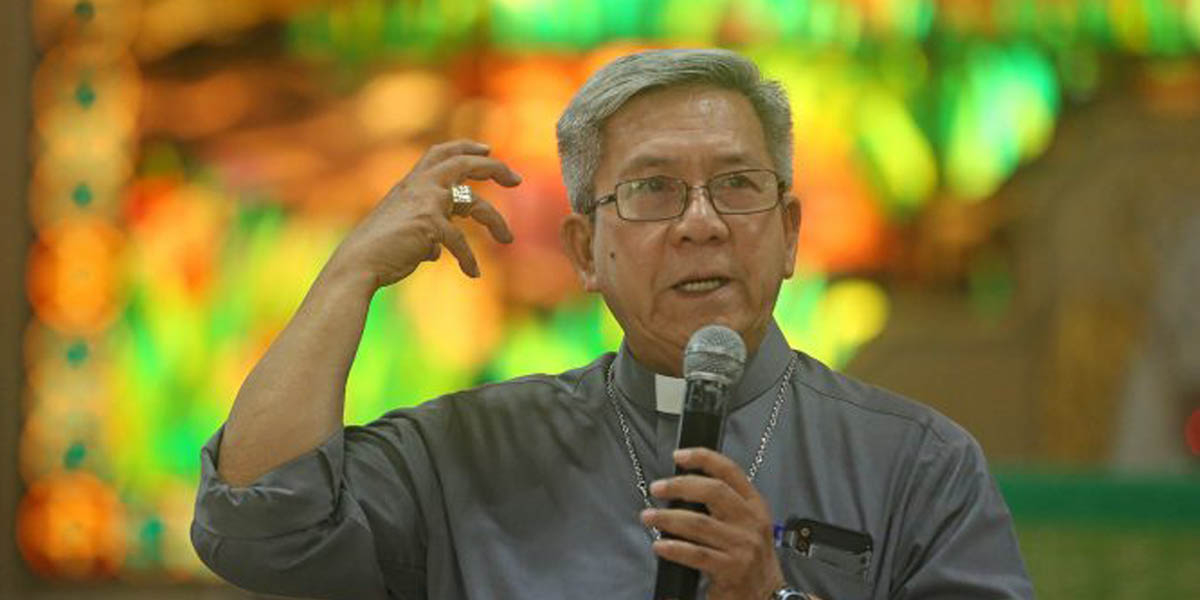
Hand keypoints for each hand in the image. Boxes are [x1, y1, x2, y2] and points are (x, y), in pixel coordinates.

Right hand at [328, 139, 520, 288]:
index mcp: (411, 184)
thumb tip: (436, 250)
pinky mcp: (430, 224)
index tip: (487, 150)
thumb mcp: (403, 236)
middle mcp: (419, 186)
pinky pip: (460, 241)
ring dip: (495, 221)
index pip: (440, 153)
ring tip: (508, 239)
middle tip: (517, 179)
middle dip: (494, 168)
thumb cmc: (377, 252)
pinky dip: (468, 259)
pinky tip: (472, 274)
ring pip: (474, 202)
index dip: (465, 148)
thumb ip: (423, 236)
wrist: (357, 263)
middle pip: (463, 163)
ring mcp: (426, 202)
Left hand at [642, 448, 785, 599]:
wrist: (766, 596)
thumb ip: (724, 506)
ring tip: (648, 517)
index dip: (703, 458)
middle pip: (713, 491)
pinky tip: (659, 545)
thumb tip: (682, 487)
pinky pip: (696, 554)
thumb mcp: (746, 525)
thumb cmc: (750, 558)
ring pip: (699, 523)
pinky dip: (674, 548)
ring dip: (668, 518)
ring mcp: (742, 546)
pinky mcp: (731, 569)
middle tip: (657, 488)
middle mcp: (751, 522)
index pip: (730, 472)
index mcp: (755, 505)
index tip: (678, 456)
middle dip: (679, 486)